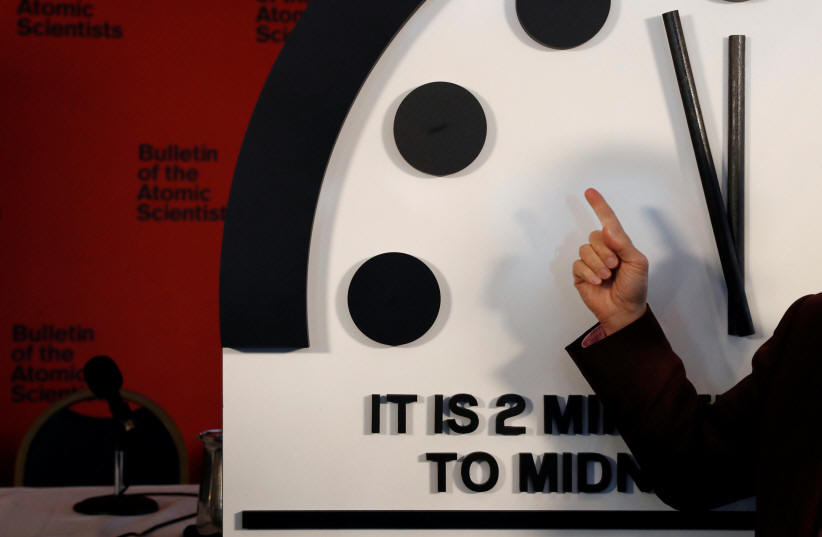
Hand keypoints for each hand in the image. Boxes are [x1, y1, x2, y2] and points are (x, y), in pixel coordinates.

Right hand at [573, 188, 648, 334]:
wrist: (624, 311)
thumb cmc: (635, 287)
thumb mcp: (637, 262)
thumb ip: (622, 243)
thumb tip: (607, 229)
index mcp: (619, 244)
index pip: (608, 221)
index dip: (599, 206)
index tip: (590, 192)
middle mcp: (603, 250)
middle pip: (594, 236)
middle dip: (605, 252)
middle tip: (614, 266)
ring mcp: (591, 262)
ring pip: (585, 250)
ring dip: (597, 264)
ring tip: (607, 276)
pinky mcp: (580, 274)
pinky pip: (578, 264)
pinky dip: (589, 273)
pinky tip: (597, 282)